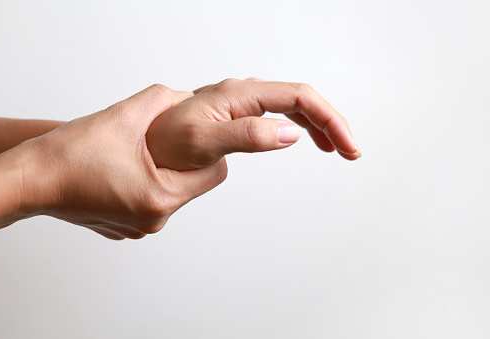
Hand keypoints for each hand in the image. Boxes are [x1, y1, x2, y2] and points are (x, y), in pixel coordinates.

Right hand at [22, 85, 226, 239]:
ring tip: (139, 153)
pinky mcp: (127, 227)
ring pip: (173, 192)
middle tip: (164, 140)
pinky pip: (152, 201)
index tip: (195, 135)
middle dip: (185, 160)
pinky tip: (125, 168)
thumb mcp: (122, 115)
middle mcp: (153, 220)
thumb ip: (162, 100)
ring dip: (165, 170)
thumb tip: (188, 96)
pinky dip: (147, 183)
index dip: (210, 150)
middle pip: (195, 184)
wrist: (31, 180)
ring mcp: (140, 227)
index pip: (215, 174)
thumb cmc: (68, 155)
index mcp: (159, 197)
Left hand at [147, 78, 360, 170]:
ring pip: (290, 105)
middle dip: (329, 122)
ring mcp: (240, 104)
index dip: (328, 119)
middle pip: (300, 98)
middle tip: (349, 151)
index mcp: (240, 96)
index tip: (346, 146)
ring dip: (317, 123)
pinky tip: (301, 138)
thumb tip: (290, 133)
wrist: (140, 145)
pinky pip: (275, 114)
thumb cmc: (162, 142)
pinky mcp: (236, 116)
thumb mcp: (203, 142)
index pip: (298, 97)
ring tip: (334, 147)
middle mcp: (243, 95)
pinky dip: (297, 125)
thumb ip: (247, 135)